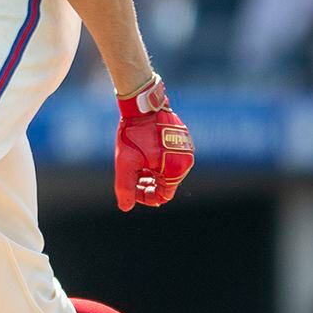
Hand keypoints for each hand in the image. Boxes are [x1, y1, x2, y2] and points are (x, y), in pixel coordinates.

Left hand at [114, 77, 193, 210]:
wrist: (142, 105)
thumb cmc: (134, 134)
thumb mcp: (125, 163)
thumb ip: (125, 188)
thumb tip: (125, 207)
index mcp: (176, 170)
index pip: (163, 196)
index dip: (145, 197)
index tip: (132, 190)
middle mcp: (186, 160)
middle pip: (165, 184)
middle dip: (147, 184)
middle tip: (131, 177)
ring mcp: (185, 148)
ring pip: (167, 170)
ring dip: (151, 172)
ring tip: (135, 165)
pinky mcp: (182, 138)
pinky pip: (170, 157)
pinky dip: (157, 160)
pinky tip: (142, 154)